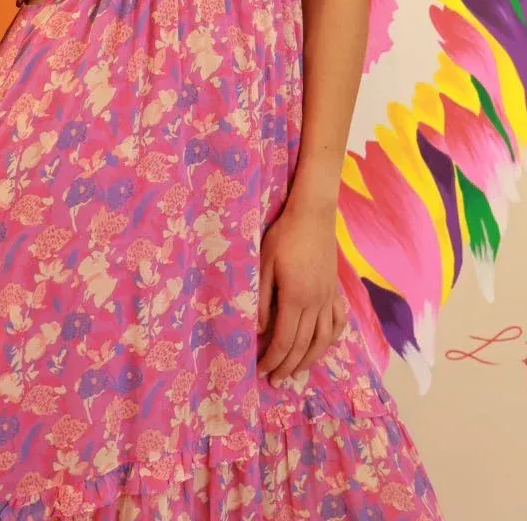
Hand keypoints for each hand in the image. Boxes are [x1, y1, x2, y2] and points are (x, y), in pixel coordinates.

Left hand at [256, 201, 346, 387]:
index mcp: (296, 298)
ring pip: (324, 339)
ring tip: (296, 372)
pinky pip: (338, 322)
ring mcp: (329, 298)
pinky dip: (331, 339)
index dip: (273, 359)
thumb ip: (262, 298)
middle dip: (288, 366)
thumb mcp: (264, 264)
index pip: (285, 339)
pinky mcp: (335, 290)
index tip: (262, 371)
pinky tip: (322, 345)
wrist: (312, 215)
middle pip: (304, 345)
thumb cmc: (283, 236)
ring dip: (310, 360)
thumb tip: (258, 330)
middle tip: (275, 381)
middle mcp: (316, 303)